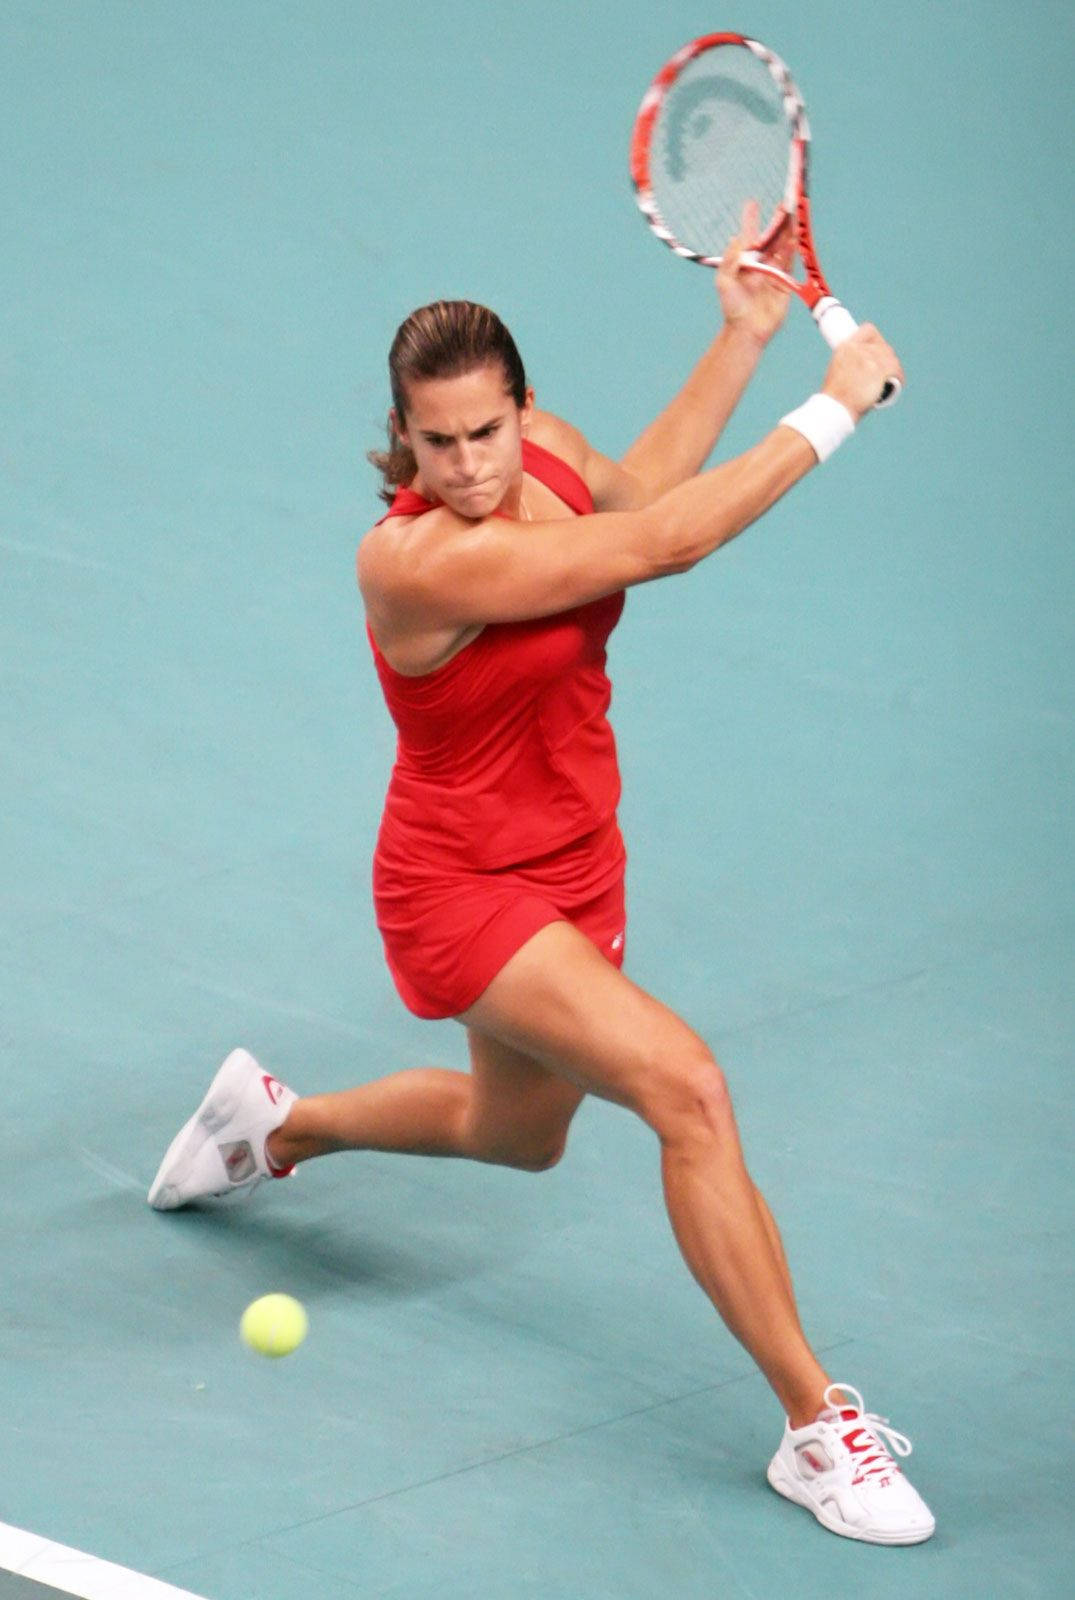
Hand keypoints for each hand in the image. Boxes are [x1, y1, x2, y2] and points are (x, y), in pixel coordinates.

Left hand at [717, 200, 793, 344]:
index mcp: (745, 261)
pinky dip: (792, 249)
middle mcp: (760, 263)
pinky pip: (790, 262)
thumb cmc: (732, 306)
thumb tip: (737, 238)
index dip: (751, 219)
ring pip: (783, 246)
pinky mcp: (784, 282)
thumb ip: (730, 259)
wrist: (746, 329)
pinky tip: (794, 237)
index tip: (752, 203)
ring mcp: (773, 271)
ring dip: (789, 230)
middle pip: (772, 237)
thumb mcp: (723, 280)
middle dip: (778, 220)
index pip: (749, 236)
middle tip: (785, 202)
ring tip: (794, 213)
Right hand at [821, 325, 904, 418]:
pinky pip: (896, 369)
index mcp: (846, 346)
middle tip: (883, 372)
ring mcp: (870, 359)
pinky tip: (896, 382)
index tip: (877, 350)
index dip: (877, 340)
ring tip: (888, 381)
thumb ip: (851, 362)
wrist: (836, 409)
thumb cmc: (835, 397)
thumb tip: (864, 366)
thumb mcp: (837, 371)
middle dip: (885, 358)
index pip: (869, 330)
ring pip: (891, 358)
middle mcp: (858, 349)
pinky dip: (898, 377)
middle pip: (883, 347)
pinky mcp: (879, 370)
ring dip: (892, 369)